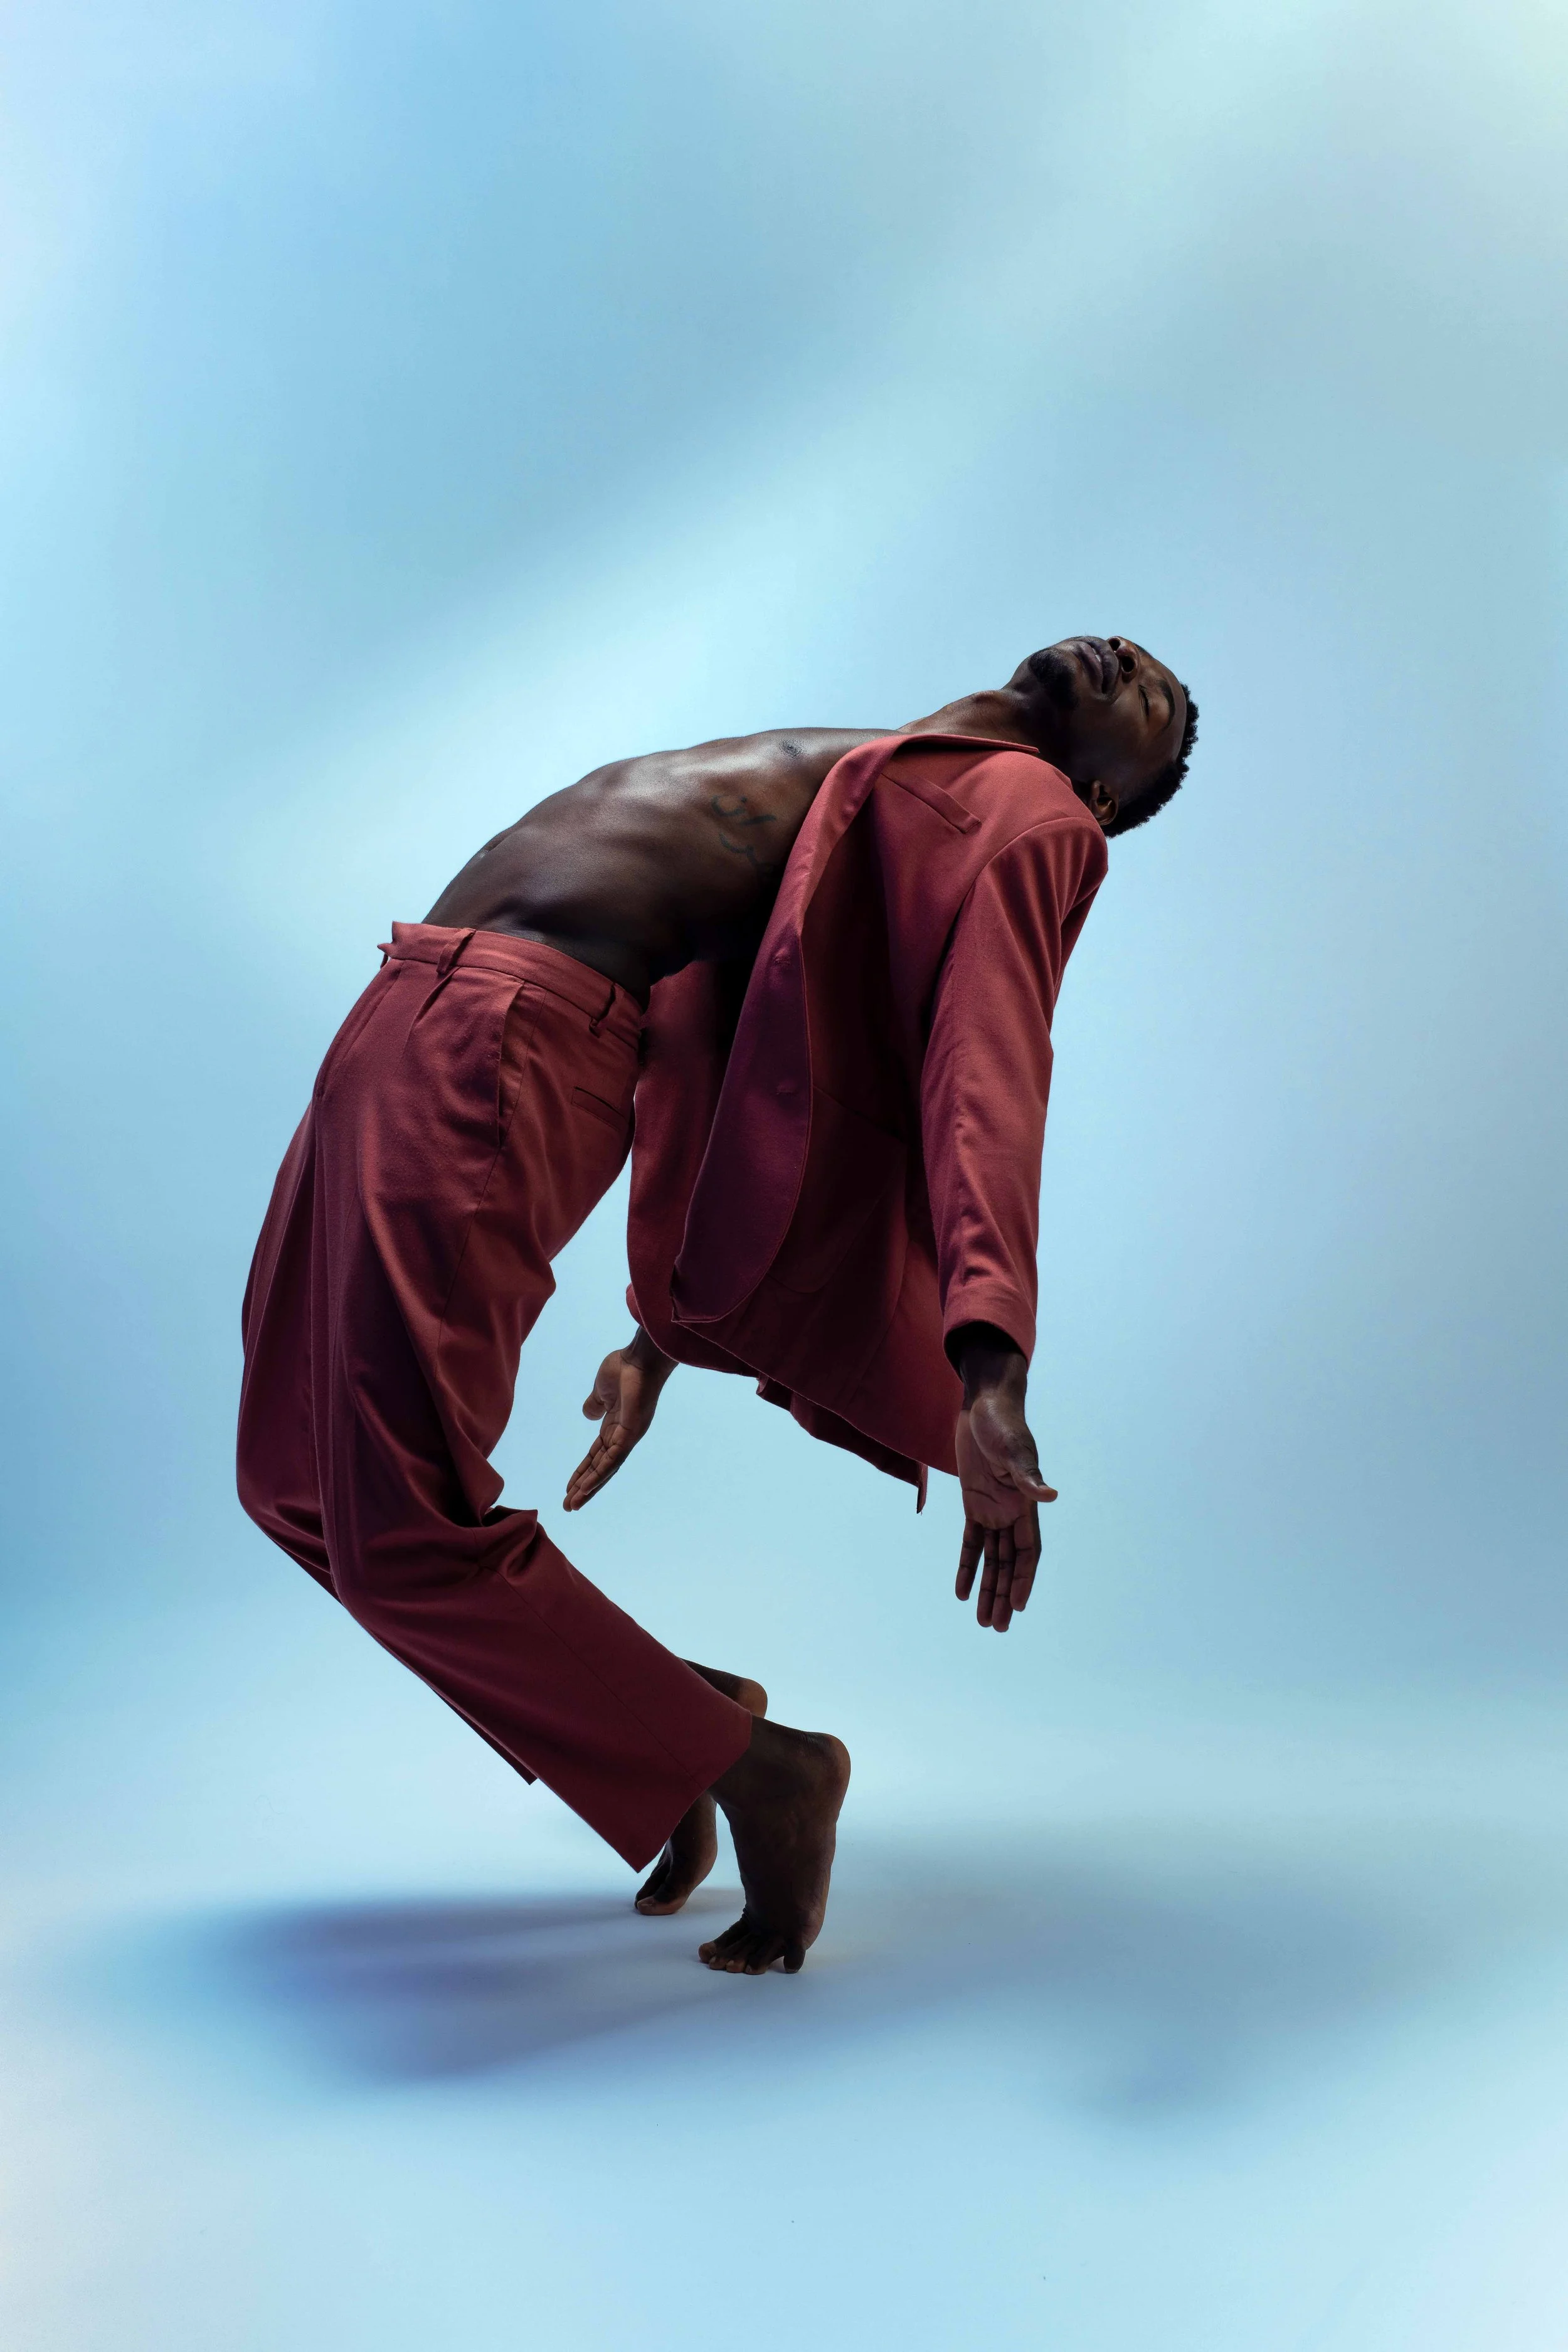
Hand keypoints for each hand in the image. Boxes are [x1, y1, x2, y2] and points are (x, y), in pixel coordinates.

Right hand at [562, 1329, 676, 1510]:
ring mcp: (628, 1436)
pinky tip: (586, 1488)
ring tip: (573, 1504)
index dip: (583, 1471)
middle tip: (568, 1505)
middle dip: (584, 1487)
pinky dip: (599, 1474)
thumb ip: (595, 1404)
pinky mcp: (631, 1433)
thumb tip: (589, 1414)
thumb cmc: (624, 1368)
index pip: (597, 1455)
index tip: (569, 1486)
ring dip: (589, 1487)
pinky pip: (612, 1459)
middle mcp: (623, 1436)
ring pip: (606, 1469)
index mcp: (616, 1426)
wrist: (640, 1357)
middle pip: (601, 1468)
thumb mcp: (601, 1390)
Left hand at [951, 1324, 1057, 1631]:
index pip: (1027, 1551)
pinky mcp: (974, 1502)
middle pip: (1008, 1563)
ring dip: (987, 1588)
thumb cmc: (1002, 1421)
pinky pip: (971, 1541)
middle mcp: (1011, 1511)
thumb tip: (1050, 1496)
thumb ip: (1028, 1475)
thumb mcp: (1013, 1448)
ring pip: (991, 1558)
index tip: (1017, 1607)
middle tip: (998, 1628)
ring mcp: (993, 1508)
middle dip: (1004, 1595)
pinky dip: (967, 1565)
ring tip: (983, 1620)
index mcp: (1025, 1503)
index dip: (1023, 1579)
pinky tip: (961, 1591)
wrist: (983, 1402)